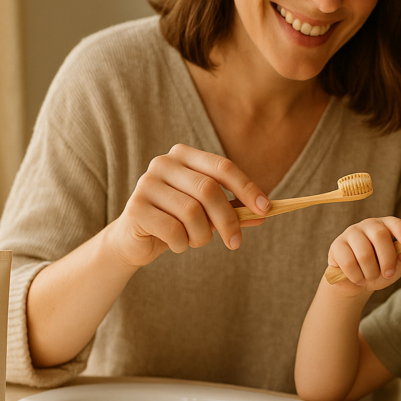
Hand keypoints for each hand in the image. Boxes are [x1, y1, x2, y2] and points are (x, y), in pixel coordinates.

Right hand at [105, 144, 268, 267]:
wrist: (135, 240)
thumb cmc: (177, 220)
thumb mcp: (208, 213)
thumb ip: (234, 210)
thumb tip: (265, 213)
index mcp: (184, 155)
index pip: (223, 167)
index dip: (247, 188)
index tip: (266, 209)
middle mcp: (163, 163)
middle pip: (208, 189)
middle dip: (228, 220)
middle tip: (236, 242)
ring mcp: (146, 183)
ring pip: (191, 212)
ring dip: (201, 236)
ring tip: (195, 241)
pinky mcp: (136, 208)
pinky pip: (173, 230)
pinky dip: (182, 244)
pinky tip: (177, 244)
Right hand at [326, 217, 400, 295]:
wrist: (354, 283)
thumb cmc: (377, 271)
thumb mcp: (394, 268)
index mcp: (384, 227)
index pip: (394, 223)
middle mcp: (367, 225)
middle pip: (379, 235)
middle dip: (387, 259)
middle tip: (388, 274)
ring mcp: (350, 233)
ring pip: (364, 253)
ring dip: (371, 272)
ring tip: (370, 277)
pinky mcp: (336, 245)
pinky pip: (348, 263)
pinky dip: (357, 276)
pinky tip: (358, 278)